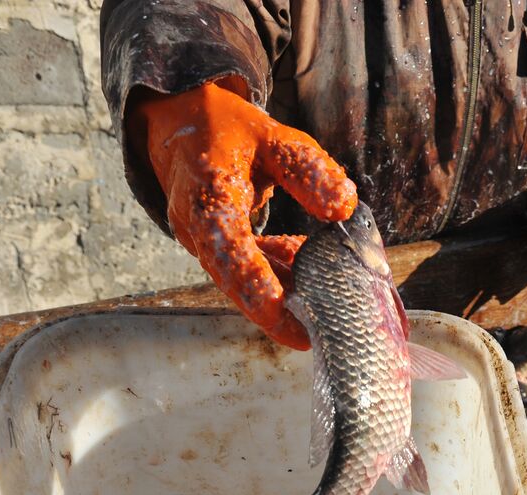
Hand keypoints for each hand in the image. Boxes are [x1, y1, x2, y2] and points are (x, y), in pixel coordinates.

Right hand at [134, 81, 357, 349]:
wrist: (182, 127)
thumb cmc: (230, 132)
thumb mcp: (272, 136)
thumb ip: (308, 169)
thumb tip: (344, 207)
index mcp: (207, 199)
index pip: (230, 250)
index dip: (255, 285)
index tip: (282, 314)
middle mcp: (198, 230)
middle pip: (234, 282)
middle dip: (273, 312)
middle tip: (312, 337)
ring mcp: (204, 244)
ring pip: (244, 282)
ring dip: (282, 295)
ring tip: (323, 307)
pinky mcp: (216, 250)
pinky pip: (249, 271)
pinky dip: (279, 275)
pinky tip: (310, 270)